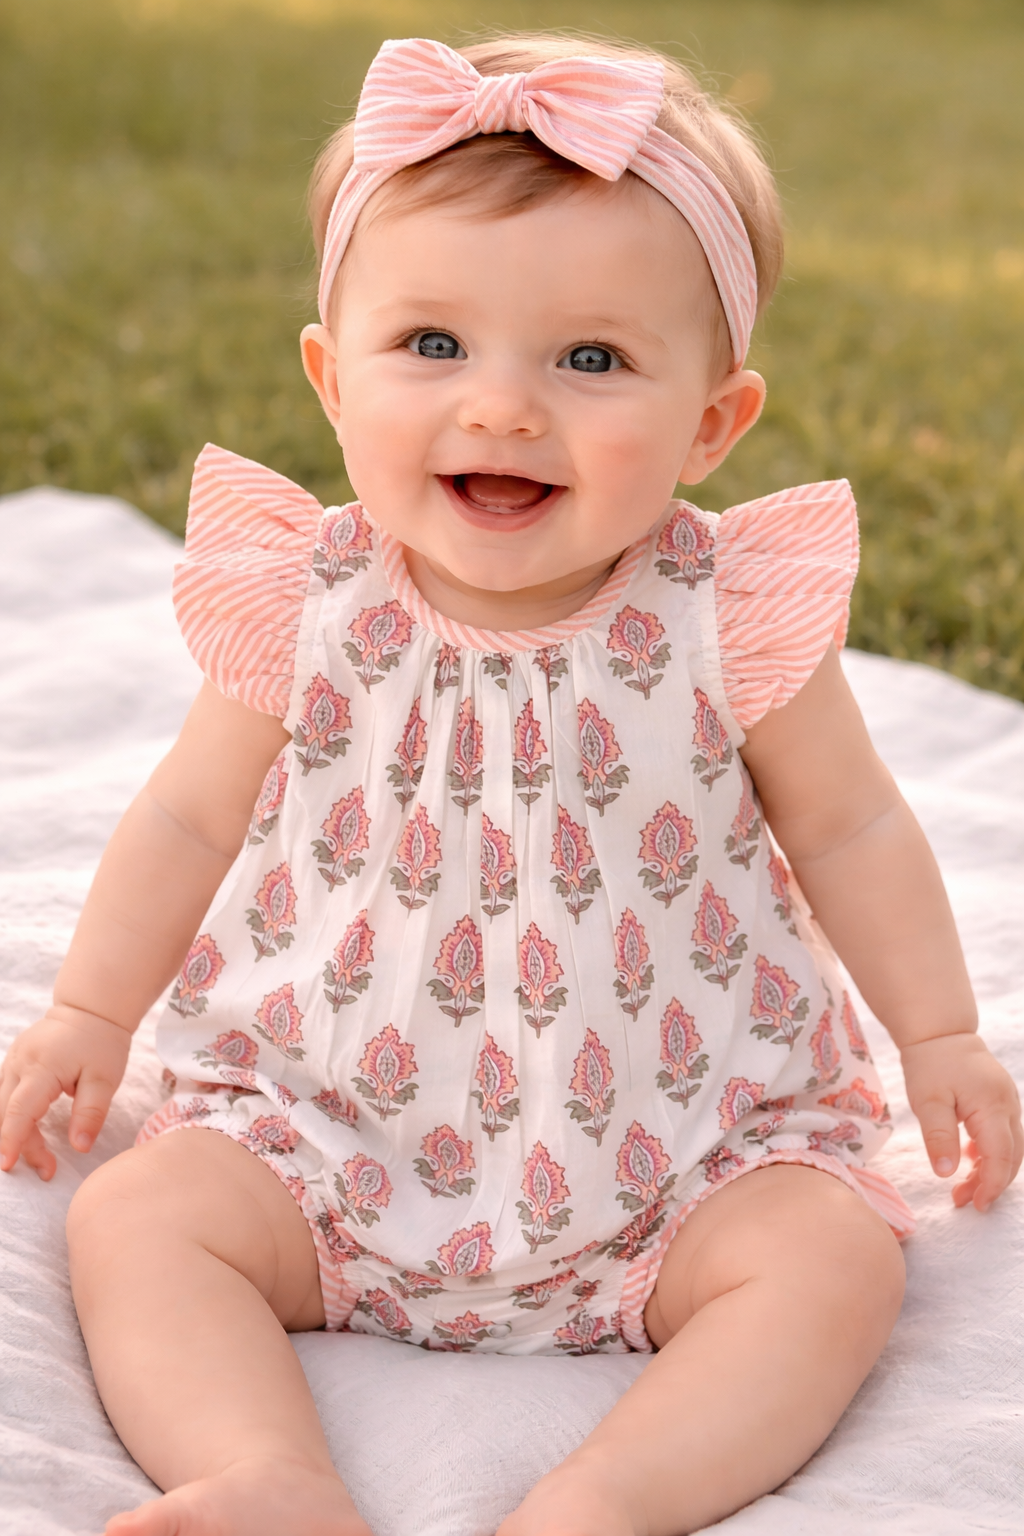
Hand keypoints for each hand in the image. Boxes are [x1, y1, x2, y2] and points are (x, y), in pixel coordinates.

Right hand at [0, 1007, 131, 1179]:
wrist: (90, 1010)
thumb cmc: (101, 1043)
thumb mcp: (106, 1079)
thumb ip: (91, 1113)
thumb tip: (80, 1147)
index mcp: (42, 1067)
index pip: (19, 1110)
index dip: (11, 1140)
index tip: (8, 1165)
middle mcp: (19, 1064)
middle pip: (6, 1113)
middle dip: (19, 1145)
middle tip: (47, 1168)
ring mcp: (11, 1061)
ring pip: (0, 1106)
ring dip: (14, 1133)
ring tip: (42, 1156)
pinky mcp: (12, 1063)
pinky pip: (2, 1094)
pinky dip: (10, 1117)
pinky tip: (26, 1133)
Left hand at [901, 1032, 1021, 1211]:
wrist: (939, 1032)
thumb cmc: (930, 1063)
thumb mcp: (927, 1101)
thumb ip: (938, 1137)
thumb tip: (946, 1174)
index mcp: (993, 1106)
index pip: (1002, 1157)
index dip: (992, 1185)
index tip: (975, 1204)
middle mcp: (1009, 1106)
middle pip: (1011, 1156)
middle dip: (991, 1183)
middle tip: (962, 1200)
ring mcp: (1008, 1103)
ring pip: (1009, 1148)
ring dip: (990, 1171)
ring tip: (961, 1187)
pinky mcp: (1001, 1102)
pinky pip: (1003, 1135)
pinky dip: (989, 1153)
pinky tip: (968, 1160)